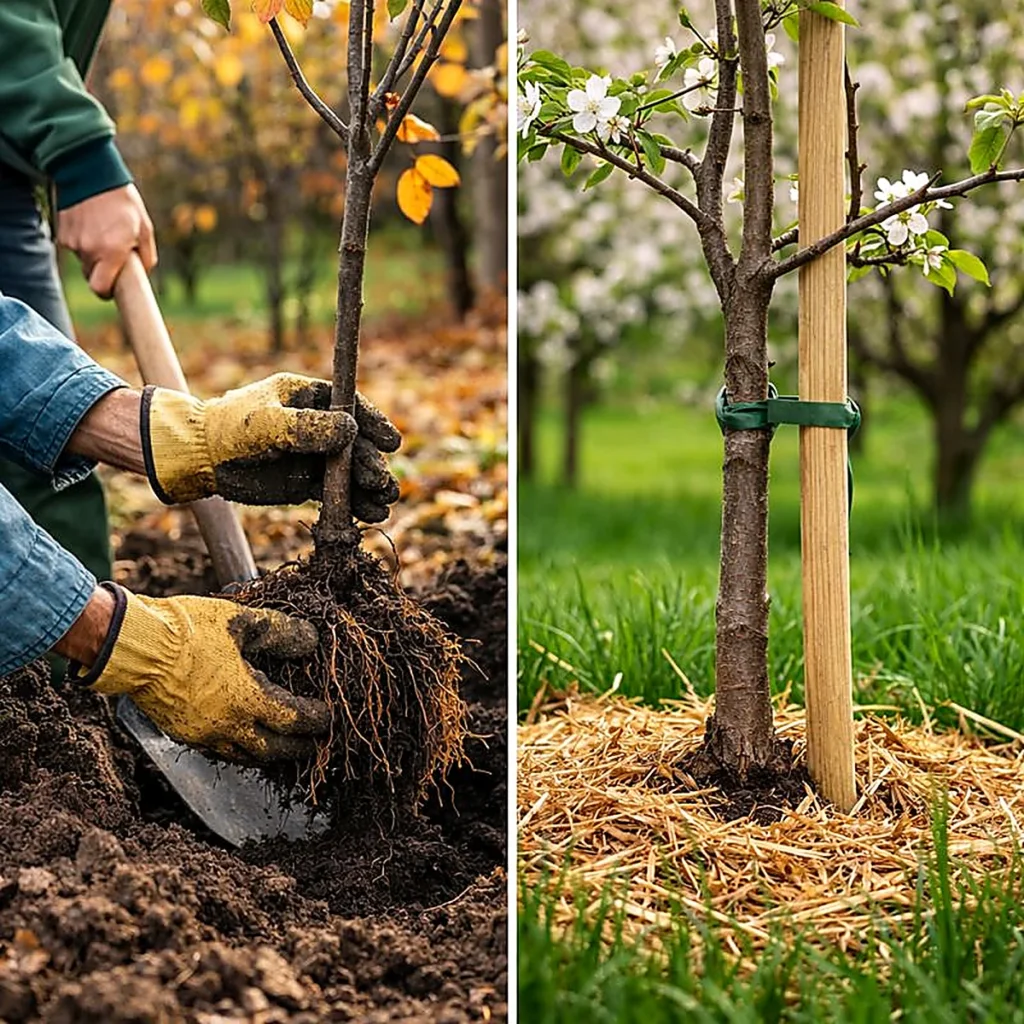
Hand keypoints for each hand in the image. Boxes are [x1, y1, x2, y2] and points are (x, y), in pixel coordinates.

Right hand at [57, 184, 156, 298]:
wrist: (89, 172)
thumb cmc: (123, 201)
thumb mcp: (145, 228)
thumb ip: (147, 256)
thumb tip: (143, 274)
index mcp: (111, 252)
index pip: (100, 289)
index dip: (107, 293)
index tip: (113, 290)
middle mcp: (89, 250)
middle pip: (92, 276)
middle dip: (103, 272)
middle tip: (114, 255)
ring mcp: (72, 242)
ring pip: (84, 261)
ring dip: (93, 254)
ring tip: (104, 232)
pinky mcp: (61, 233)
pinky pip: (74, 247)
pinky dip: (83, 241)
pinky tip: (91, 224)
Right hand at [70, 584, 328, 763]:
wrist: (132, 645)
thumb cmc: (187, 629)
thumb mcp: (241, 620)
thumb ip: (280, 632)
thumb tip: (310, 640)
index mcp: (244, 698)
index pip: (291, 720)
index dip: (314, 720)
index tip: (327, 716)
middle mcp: (225, 725)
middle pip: (272, 749)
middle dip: (298, 749)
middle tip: (316, 744)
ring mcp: (201, 734)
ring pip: (244, 756)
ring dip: (269, 754)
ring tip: (285, 747)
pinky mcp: (182, 733)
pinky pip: (219, 752)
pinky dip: (240, 750)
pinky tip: (245, 741)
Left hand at [143, 372, 401, 520]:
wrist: (199, 460)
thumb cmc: (230, 430)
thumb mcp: (268, 424)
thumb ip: (309, 427)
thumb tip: (352, 431)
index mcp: (308, 397)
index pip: (352, 407)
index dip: (375, 424)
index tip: (392, 442)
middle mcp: (317, 424)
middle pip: (357, 444)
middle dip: (373, 464)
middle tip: (382, 484)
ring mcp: (314, 454)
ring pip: (351, 471)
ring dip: (370, 487)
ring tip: (383, 505)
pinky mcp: (306, 482)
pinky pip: (337, 493)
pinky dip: (354, 504)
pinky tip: (370, 516)